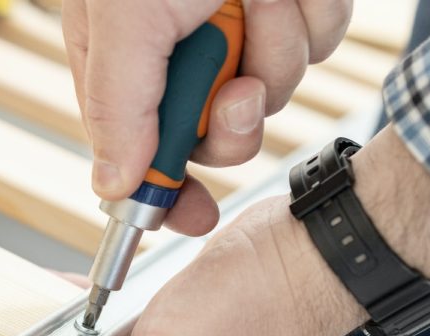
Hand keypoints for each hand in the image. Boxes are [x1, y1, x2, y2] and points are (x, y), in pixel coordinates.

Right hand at [63, 0, 353, 232]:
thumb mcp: (123, 25)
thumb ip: (117, 111)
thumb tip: (108, 188)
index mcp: (127, 62)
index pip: (140, 151)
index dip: (165, 192)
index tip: (190, 219)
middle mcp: (184, 53)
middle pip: (216, 136)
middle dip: (234, 121)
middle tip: (238, 86)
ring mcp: (242, 28)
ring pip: (278, 89)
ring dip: (278, 47)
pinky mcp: (295, 5)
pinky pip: (320, 41)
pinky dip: (311, 12)